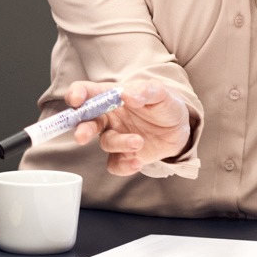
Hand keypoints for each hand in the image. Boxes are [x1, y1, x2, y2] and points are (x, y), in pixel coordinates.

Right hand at [67, 80, 190, 175]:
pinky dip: (124, 166)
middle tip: (82, 137)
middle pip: (84, 122)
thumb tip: (126, 95)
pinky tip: (138, 162)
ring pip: (105, 143)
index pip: (86, 92)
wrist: (180, 129)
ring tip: (138, 141)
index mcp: (110, 96)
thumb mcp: (161, 92)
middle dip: (81, 129)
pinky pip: (114, 165)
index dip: (76, 94)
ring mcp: (115, 137)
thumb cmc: (164, 105)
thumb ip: (145, 90)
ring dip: (120, 143)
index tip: (77, 100)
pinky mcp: (123, 156)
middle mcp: (107, 117)